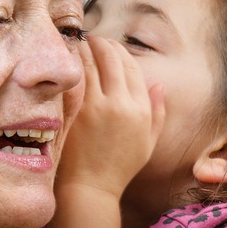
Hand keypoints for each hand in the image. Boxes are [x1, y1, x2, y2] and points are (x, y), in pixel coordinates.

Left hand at [57, 35, 164, 198]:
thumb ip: (158, 112)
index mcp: (140, 110)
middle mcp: (120, 104)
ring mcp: (95, 107)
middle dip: (102, 44)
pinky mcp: (74, 111)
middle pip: (112, 59)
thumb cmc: (118, 168)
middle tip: (92, 39)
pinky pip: (74, 77)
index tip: (110, 47)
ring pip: (91, 63)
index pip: (132, 67)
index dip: (121, 52)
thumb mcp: (148, 142)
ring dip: (85, 48)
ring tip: (79, 43)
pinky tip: (67, 59)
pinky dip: (71, 63)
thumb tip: (159, 84)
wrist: (90, 188)